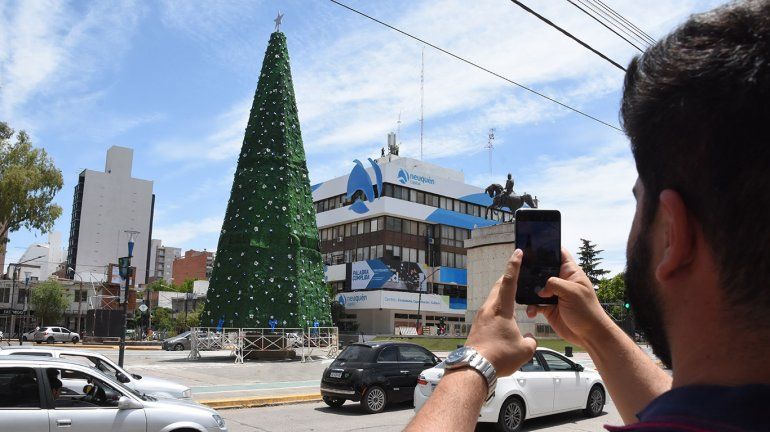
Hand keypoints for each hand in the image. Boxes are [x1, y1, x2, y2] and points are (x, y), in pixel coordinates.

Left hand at [466, 249, 536, 376]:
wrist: (474, 367)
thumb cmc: (499, 356)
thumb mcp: (524, 350)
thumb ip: (530, 341)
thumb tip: (529, 339)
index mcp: (501, 308)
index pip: (509, 281)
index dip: (514, 265)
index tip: (517, 252)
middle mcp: (488, 309)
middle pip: (498, 286)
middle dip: (508, 277)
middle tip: (516, 271)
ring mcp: (480, 317)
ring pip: (492, 298)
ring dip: (502, 294)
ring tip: (512, 295)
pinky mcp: (477, 327)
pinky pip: (489, 311)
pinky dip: (498, 308)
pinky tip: (503, 317)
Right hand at [526, 248, 612, 347]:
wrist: (589, 335)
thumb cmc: (587, 311)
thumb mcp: (572, 292)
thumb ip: (554, 284)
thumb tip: (540, 289)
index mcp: (570, 272)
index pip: (559, 254)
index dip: (549, 248)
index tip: (534, 245)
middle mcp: (561, 281)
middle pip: (543, 270)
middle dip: (532, 271)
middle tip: (521, 271)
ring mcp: (554, 294)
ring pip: (536, 288)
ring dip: (529, 292)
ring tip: (524, 295)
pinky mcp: (549, 307)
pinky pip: (535, 304)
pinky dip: (531, 307)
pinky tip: (531, 312)